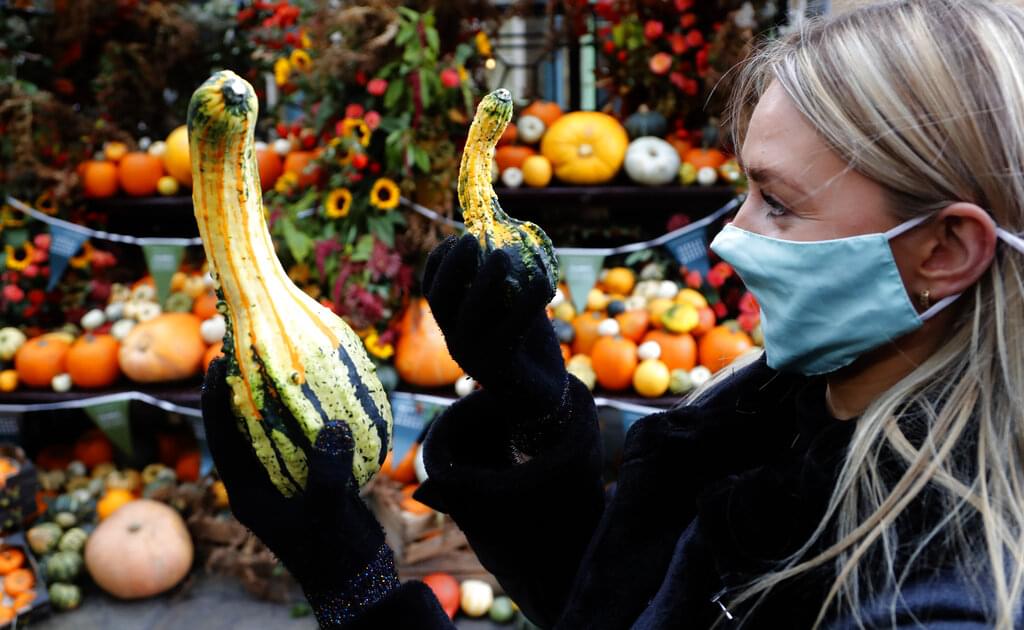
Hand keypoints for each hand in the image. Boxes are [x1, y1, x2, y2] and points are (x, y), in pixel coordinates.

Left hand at [201, 358, 398, 626]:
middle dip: (244, 391)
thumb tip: (335, 426)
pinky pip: (302, 439)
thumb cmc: (333, 552)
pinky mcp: (310, 477)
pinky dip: (308, 416)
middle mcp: (261, 481)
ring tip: (283, 362)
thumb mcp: (328, 512)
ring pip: (273, 431)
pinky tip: (322, 394)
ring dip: (276, 400)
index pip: (222, 439)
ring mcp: (285, 479)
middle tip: (250, 351)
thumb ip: (329, 472)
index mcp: (249, 492)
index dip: (214, 401)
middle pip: (243, 428)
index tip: (216, 363)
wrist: (356, 579)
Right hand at [423, 235, 569, 452]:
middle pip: (442, 300)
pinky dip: (528, 301)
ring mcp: (477, 357)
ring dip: (484, 281)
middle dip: (453, 265)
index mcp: (454, 328)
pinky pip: (513, 328)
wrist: (540, 399)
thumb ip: (505, 286)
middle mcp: (457, 342)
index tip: (454, 238)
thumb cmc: (525, 347)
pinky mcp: (503, 367)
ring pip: (471, 314)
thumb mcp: (509, 312)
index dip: (438, 262)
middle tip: (471, 238)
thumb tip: (511, 242)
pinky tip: (544, 281)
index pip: (433, 291)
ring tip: (501, 255)